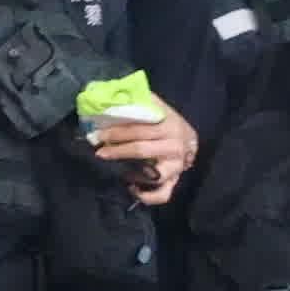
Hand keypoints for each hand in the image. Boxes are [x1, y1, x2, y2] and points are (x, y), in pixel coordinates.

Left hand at [84, 98, 198, 205]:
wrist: (190, 139)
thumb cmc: (167, 123)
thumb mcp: (159, 108)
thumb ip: (141, 101)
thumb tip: (113, 94)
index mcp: (169, 125)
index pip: (140, 129)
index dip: (117, 132)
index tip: (99, 135)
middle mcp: (174, 146)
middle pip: (141, 149)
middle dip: (117, 150)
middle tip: (99, 150)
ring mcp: (176, 166)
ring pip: (152, 174)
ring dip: (130, 173)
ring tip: (112, 168)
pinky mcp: (175, 181)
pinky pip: (162, 194)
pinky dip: (147, 196)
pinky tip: (131, 189)